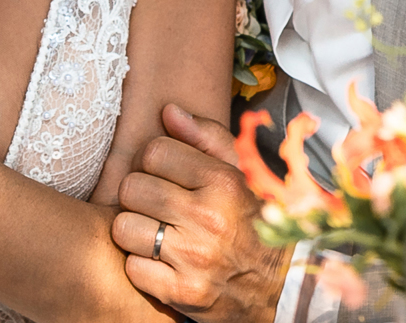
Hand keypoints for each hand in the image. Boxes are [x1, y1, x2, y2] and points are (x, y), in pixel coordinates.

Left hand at [114, 105, 292, 322]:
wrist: (282, 290)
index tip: (168, 176)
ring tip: (159, 233)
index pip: (153, 152)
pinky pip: (133, 268)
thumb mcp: (242, 173)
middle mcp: (210, 220)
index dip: (155, 162)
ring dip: (136, 231)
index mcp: (224, 184)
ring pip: (123, 227)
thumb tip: (168, 111)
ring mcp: (196, 259)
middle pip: (131, 188)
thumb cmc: (252, 222)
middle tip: (160, 207)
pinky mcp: (184, 293)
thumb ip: (206, 137)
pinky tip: (163, 262)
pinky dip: (143, 267)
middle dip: (140, 196)